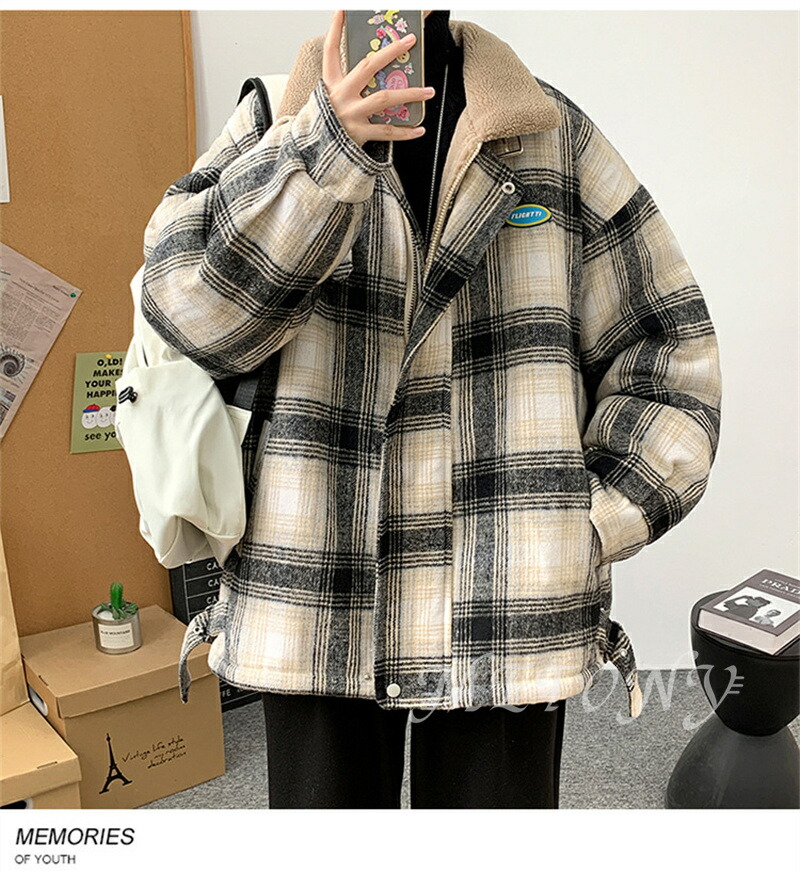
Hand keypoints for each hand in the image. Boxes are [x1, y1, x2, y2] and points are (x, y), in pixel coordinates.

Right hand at [322, 9, 434, 146]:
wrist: (317, 152)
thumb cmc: (329, 121)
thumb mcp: (329, 97)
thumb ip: (346, 81)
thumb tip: (374, 68)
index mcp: (331, 83)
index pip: (331, 50)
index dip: (335, 28)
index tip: (344, 10)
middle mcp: (340, 96)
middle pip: (368, 67)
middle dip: (391, 51)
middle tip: (410, 40)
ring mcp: (350, 115)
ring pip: (384, 99)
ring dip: (410, 93)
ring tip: (428, 91)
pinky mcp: (359, 134)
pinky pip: (387, 131)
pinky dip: (405, 132)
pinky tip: (420, 128)